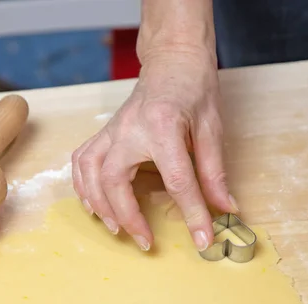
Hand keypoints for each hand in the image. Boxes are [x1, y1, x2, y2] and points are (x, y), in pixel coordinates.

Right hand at [71, 51, 238, 251]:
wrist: (172, 59)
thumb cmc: (194, 88)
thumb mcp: (212, 127)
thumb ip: (214, 171)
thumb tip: (226, 208)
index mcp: (163, 126)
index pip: (177, 180)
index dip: (192, 214)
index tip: (201, 240)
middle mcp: (129, 129)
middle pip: (115, 180)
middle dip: (127, 216)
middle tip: (144, 241)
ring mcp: (111, 130)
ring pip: (89, 172)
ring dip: (98, 204)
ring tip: (114, 228)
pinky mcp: (104, 132)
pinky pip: (81, 160)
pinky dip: (82, 185)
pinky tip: (93, 203)